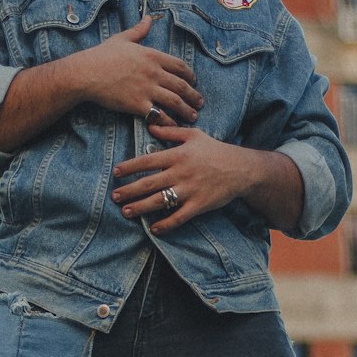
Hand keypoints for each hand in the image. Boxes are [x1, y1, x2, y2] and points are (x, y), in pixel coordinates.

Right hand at [73, 16, 202, 126]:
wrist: (86, 73)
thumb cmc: (101, 55)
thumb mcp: (122, 38)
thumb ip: (138, 30)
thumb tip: (149, 18)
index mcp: (152, 56)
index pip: (179, 66)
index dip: (190, 75)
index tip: (193, 81)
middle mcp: (154, 72)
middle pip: (181, 85)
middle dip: (193, 95)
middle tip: (199, 102)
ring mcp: (147, 89)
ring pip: (175, 101)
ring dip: (186, 110)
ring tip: (193, 116)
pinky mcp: (138, 104)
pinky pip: (160, 115)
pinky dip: (169, 121)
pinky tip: (174, 126)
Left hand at [111, 127, 256, 232]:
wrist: (242, 168)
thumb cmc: (216, 150)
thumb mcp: (194, 135)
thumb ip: (171, 132)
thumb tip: (150, 127)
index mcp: (178, 155)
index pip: (148, 161)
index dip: (130, 167)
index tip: (116, 172)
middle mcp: (181, 173)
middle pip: (149, 183)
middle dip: (129, 191)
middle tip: (114, 197)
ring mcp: (190, 190)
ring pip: (160, 201)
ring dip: (141, 208)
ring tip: (126, 212)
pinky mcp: (199, 205)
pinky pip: (179, 217)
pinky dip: (166, 224)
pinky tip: (154, 229)